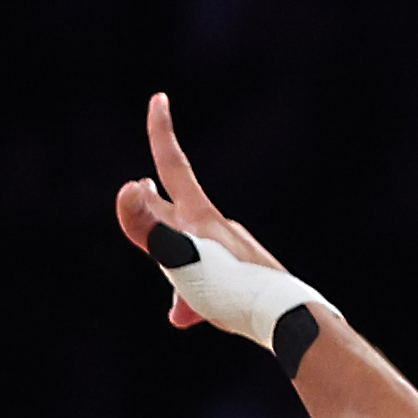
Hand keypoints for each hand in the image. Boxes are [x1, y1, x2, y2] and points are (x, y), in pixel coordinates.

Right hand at [114, 93, 289, 328]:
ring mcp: (232, 253)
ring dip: (172, 262)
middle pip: (176, 210)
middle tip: (143, 185)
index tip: (159, 99)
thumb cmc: (234, 292)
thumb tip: (128, 189)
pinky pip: (208, 280)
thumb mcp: (184, 260)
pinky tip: (189, 315)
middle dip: (156, 201)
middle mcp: (218, 230)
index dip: (161, 133)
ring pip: (190, 251)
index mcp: (199, 219)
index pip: (173, 166)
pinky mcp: (242, 279)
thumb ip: (152, 228)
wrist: (289, 318)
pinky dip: (191, 295)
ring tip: (164, 287)